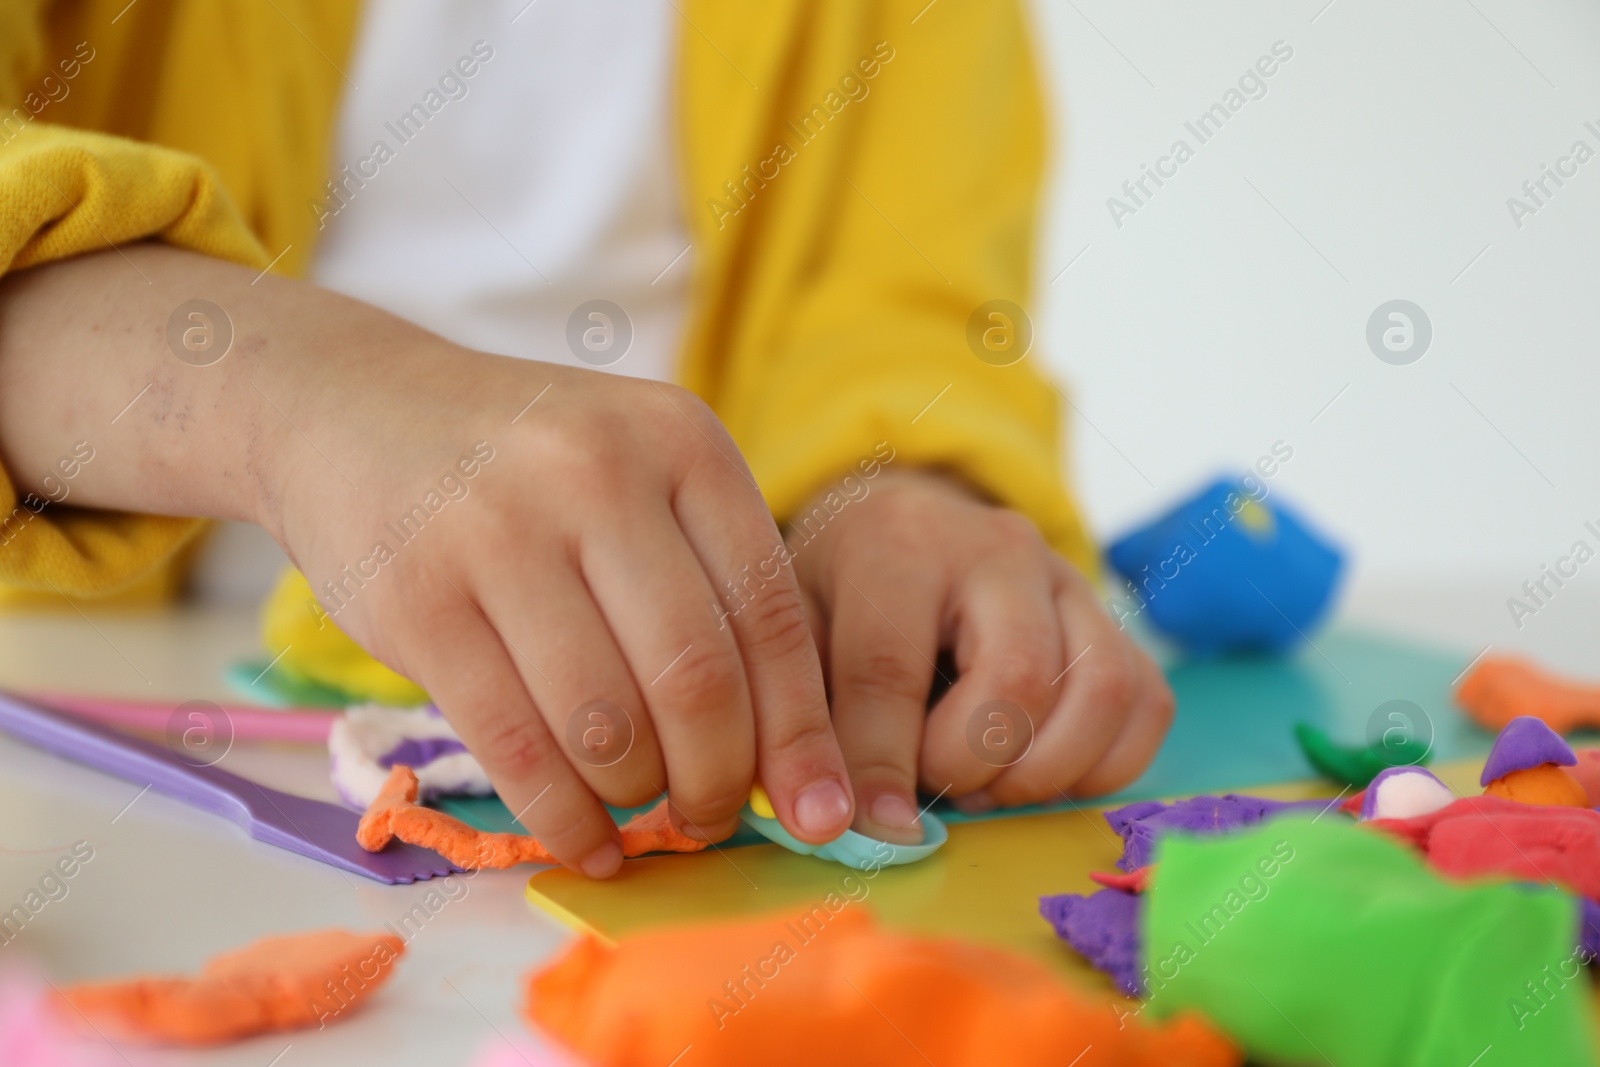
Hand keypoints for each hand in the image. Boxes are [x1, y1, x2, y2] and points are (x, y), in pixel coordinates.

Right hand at [0, 244, 854, 877]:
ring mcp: (497, 530)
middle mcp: (596, 472)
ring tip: (641, 808)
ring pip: (605, 724)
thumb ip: (717, 591)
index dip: (802, 734)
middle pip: (695, 678)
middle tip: (714, 818)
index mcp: (681, 440)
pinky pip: (513, 748)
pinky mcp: (416, 598)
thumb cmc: (532, 468)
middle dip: (719, 781)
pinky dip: (563, 821)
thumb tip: (797, 764)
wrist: (356, 409)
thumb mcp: (642, 479)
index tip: (821, 814)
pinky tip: (586, 841)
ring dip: (638, 798)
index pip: (772, 614)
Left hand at [789, 468, 1172, 843]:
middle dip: (971, 764)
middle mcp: (998, 548)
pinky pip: (1147, 704)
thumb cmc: (839, 593)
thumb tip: (825, 822)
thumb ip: (798, 716)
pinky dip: (1101, 765)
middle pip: (1019, 679)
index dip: (879, 765)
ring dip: (1044, 771)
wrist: (901, 523)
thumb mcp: (792, 631)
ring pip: (1102, 690)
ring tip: (985, 786)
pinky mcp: (1114, 618)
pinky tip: (1035, 774)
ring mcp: (1068, 579)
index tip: (868, 827)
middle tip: (932, 784)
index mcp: (898, 544)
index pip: (891, 669)